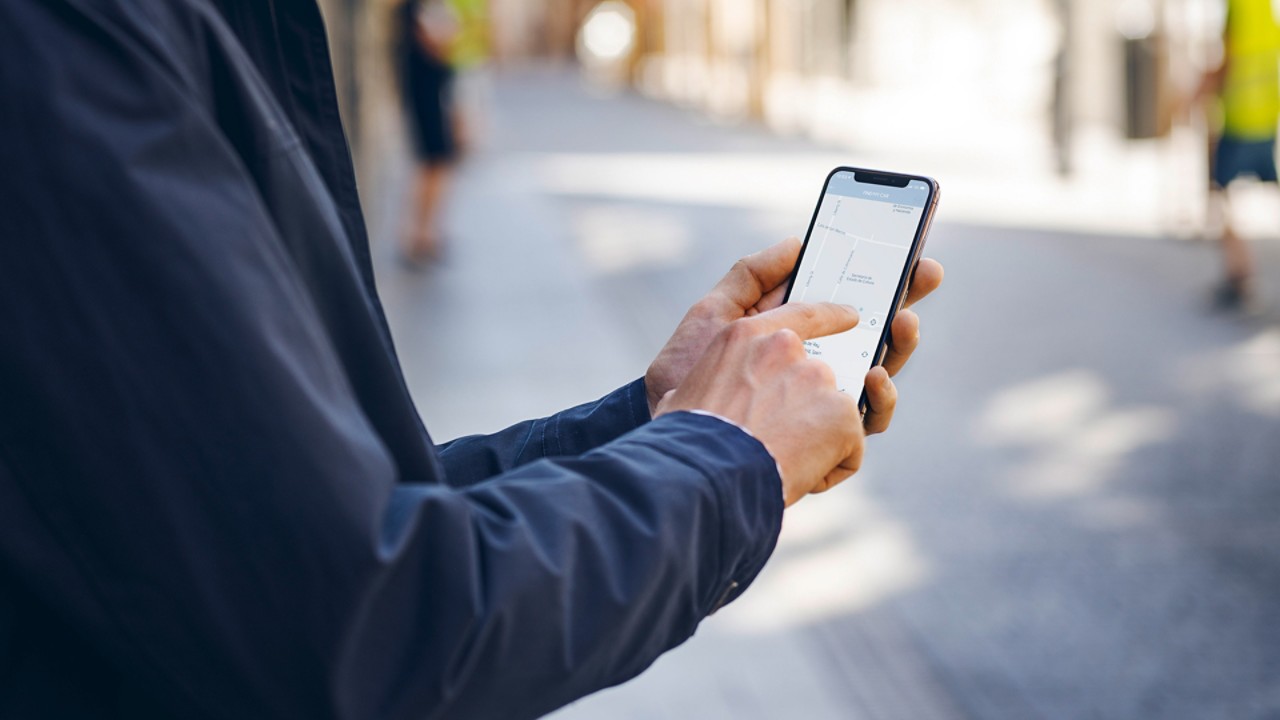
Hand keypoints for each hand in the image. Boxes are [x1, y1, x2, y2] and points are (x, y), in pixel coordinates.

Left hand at [645, 238, 944, 434]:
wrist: (671, 427)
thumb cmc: (687, 372)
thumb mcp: (716, 314)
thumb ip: (752, 275)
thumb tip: (798, 242)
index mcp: (796, 336)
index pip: (849, 305)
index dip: (881, 278)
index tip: (907, 251)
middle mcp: (817, 370)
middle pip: (875, 336)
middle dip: (905, 301)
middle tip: (926, 273)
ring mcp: (823, 407)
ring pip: (880, 376)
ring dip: (900, 347)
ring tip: (903, 321)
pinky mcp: (824, 444)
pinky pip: (866, 425)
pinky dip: (880, 400)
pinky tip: (874, 376)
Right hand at [656, 302, 864, 505]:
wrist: (708, 475)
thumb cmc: (687, 442)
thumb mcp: (682, 395)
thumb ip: (709, 383)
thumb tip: (693, 397)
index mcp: (744, 336)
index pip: (797, 315)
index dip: (827, 317)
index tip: (848, 317)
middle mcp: (785, 348)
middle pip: (812, 377)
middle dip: (802, 409)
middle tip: (776, 439)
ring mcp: (817, 379)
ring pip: (831, 414)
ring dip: (814, 438)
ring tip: (781, 460)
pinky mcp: (842, 414)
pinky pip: (848, 445)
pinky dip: (831, 465)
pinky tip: (798, 475)